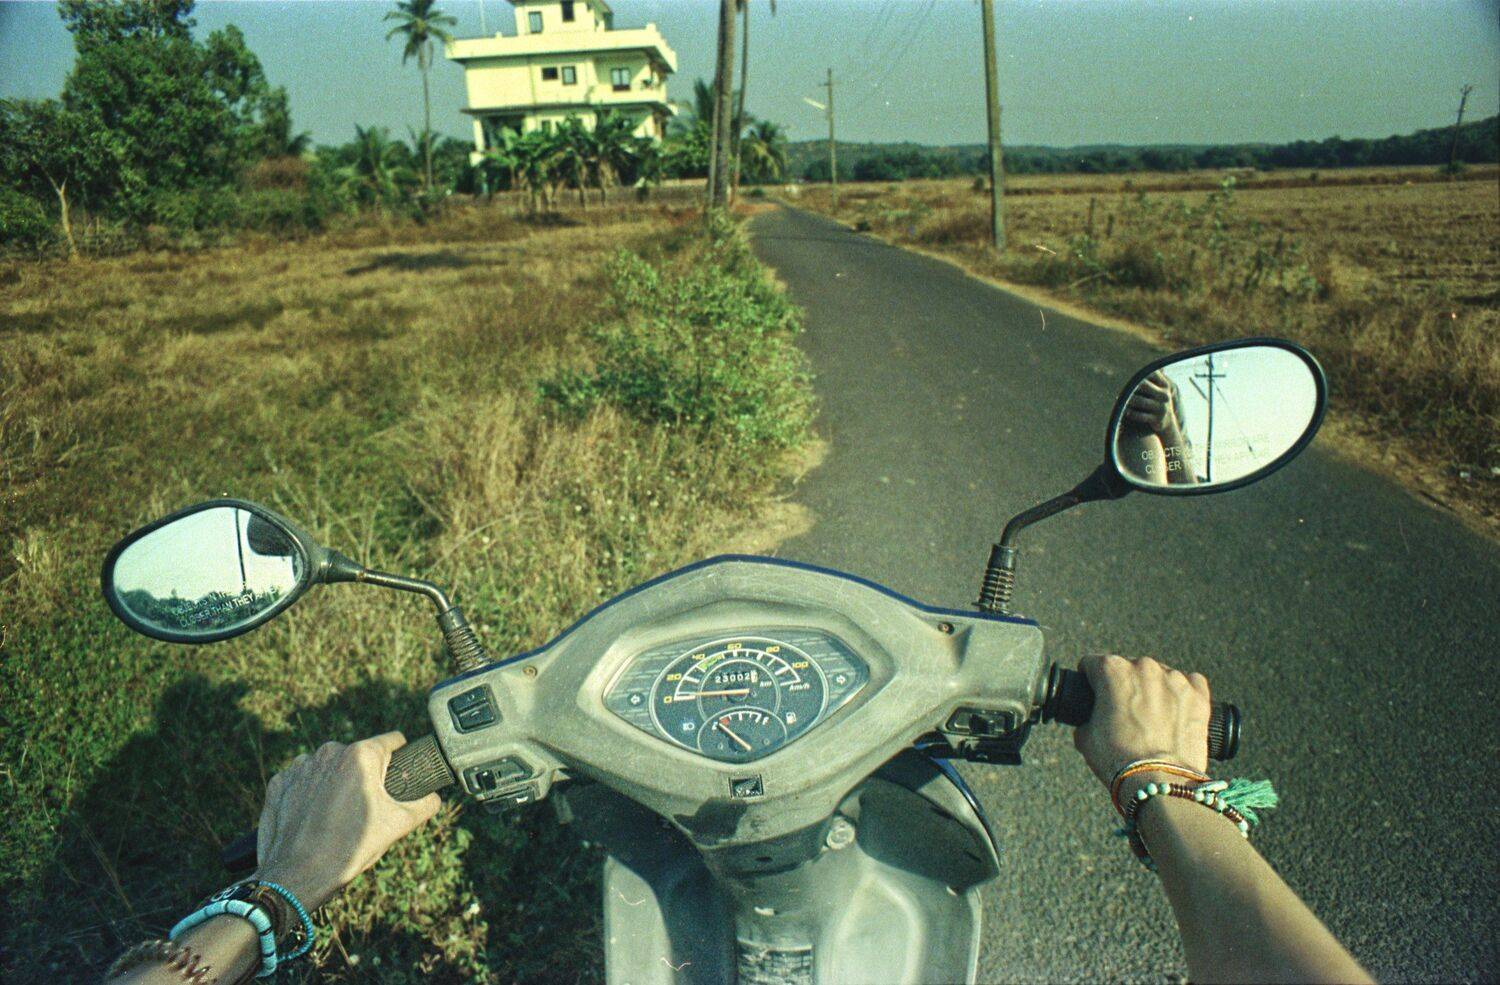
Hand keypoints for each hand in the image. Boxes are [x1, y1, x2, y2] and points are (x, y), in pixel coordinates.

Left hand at [254, 732, 440, 910]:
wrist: (296, 877)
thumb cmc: (348, 848)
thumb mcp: (397, 825)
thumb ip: (424, 804)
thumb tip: (434, 798)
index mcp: (361, 755)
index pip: (392, 740)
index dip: (401, 757)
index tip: (399, 776)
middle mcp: (329, 753)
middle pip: (359, 757)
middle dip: (366, 776)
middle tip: (365, 808)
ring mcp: (300, 767)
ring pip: (330, 767)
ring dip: (336, 783)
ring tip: (337, 817)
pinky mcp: (279, 783)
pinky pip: (303, 780)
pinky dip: (310, 793)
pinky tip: (313, 818)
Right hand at [1073, 654, 1211, 801]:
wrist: (1159, 782)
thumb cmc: (1118, 760)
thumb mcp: (1085, 737)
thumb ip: (1086, 718)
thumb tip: (1092, 720)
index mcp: (1112, 670)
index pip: (1093, 664)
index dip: (1089, 680)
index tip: (1093, 693)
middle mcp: (1144, 666)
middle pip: (1128, 668)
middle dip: (1124, 686)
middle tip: (1124, 714)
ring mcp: (1174, 679)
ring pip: (1159, 676)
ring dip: (1153, 690)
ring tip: (1152, 719)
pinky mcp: (1198, 695)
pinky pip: (1189, 683)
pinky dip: (1182, 694)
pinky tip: (1176, 713)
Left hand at [1124, 371, 1179, 435]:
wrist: (1166, 421)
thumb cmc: (1156, 400)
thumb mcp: (1157, 387)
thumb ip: (1148, 377)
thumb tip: (1137, 363)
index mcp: (1165, 385)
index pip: (1151, 373)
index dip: (1139, 374)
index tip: (1130, 378)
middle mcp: (1164, 395)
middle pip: (1142, 385)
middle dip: (1130, 386)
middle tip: (1121, 389)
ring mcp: (1161, 408)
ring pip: (1139, 401)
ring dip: (1127, 400)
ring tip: (1119, 400)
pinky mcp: (1157, 420)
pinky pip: (1140, 415)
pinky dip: (1131, 413)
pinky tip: (1125, 411)